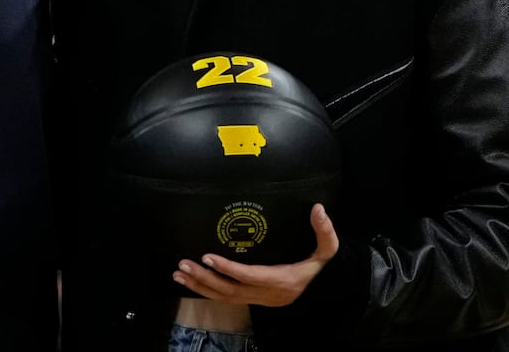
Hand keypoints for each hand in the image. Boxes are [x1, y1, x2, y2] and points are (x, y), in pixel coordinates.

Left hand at [172, 203, 338, 306]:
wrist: (328, 293)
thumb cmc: (325, 269)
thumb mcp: (329, 251)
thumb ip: (325, 231)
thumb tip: (318, 209)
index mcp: (282, 280)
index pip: (250, 276)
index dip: (228, 269)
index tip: (207, 256)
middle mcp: (268, 294)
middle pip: (231, 291)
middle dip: (205, 278)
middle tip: (182, 264)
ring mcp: (260, 299)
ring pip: (226, 298)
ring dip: (201, 287)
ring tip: (178, 274)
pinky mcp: (255, 300)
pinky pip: (228, 299)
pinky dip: (208, 291)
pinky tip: (192, 283)